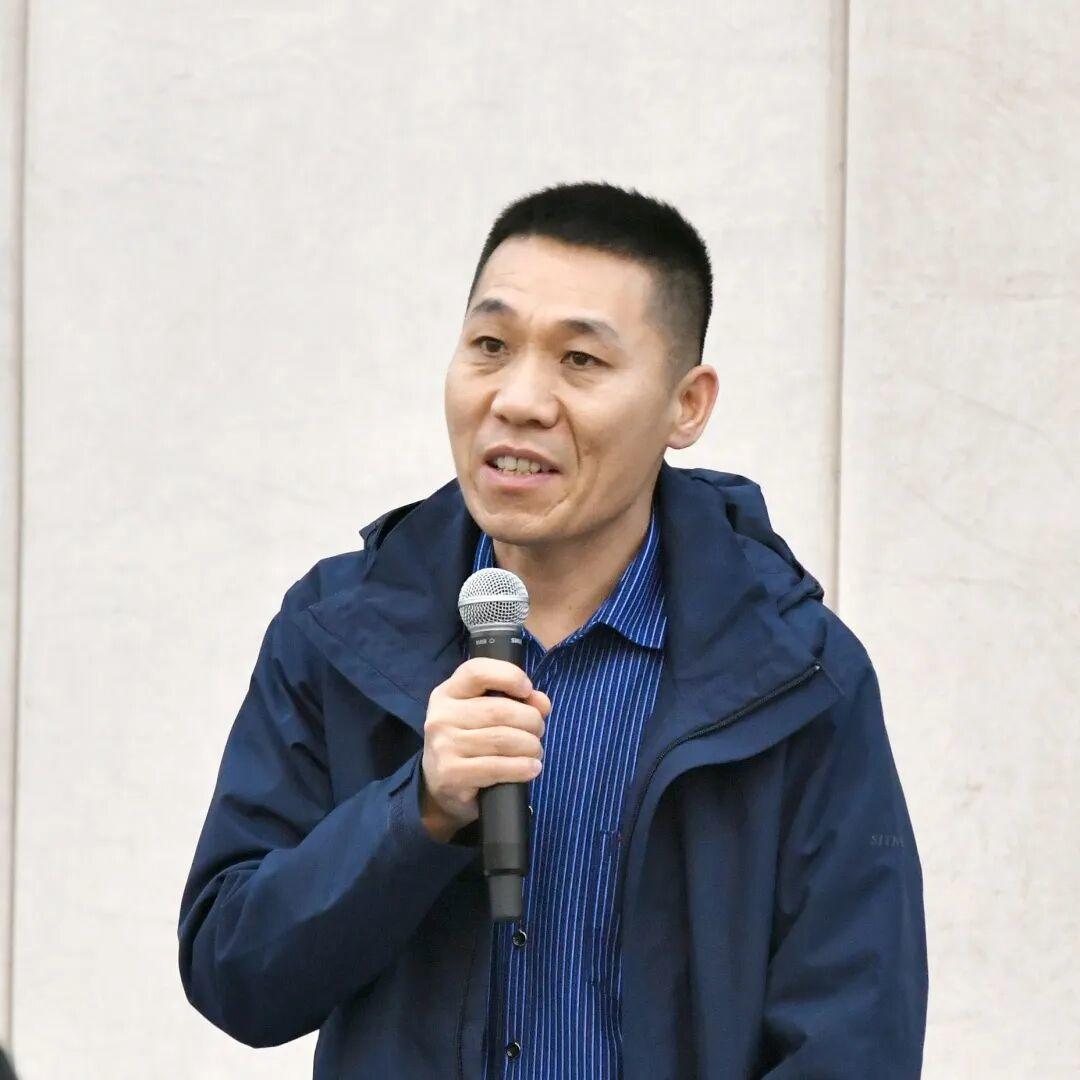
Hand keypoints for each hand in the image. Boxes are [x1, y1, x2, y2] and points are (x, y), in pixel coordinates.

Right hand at [419, 657, 550, 841]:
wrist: (442, 787)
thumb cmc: (471, 743)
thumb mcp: (487, 715)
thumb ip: (516, 701)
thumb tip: (542, 702)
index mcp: (448, 693)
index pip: (477, 671)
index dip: (509, 675)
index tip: (527, 689)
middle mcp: (441, 716)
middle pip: (499, 710)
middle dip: (531, 720)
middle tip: (538, 731)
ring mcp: (443, 746)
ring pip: (503, 739)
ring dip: (530, 746)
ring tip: (535, 751)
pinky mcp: (450, 774)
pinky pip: (498, 767)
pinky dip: (522, 767)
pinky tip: (531, 768)